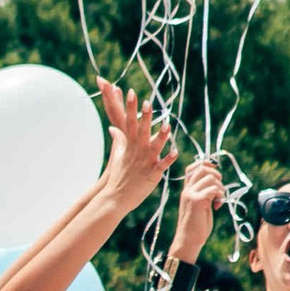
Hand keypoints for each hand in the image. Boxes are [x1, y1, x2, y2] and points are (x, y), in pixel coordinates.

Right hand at [98, 83, 173, 207]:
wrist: (116, 197)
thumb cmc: (118, 176)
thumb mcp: (117, 156)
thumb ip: (118, 140)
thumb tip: (113, 128)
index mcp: (129, 146)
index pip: (129, 122)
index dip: (131, 107)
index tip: (131, 93)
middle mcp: (137, 152)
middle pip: (141, 131)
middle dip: (144, 117)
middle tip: (147, 102)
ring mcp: (144, 163)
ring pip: (154, 147)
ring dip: (160, 136)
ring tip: (167, 125)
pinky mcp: (151, 175)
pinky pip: (161, 166)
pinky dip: (168, 160)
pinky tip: (176, 152)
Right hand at [169, 154, 225, 267]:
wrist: (188, 240)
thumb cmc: (196, 225)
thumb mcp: (200, 205)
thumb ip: (205, 193)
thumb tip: (217, 182)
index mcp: (187, 190)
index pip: (192, 168)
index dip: (205, 164)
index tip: (215, 172)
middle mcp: (187, 190)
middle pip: (203, 169)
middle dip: (216, 175)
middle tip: (219, 190)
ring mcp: (190, 194)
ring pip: (210, 178)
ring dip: (220, 188)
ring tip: (219, 200)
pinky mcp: (196, 201)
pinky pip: (213, 189)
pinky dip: (220, 196)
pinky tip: (217, 207)